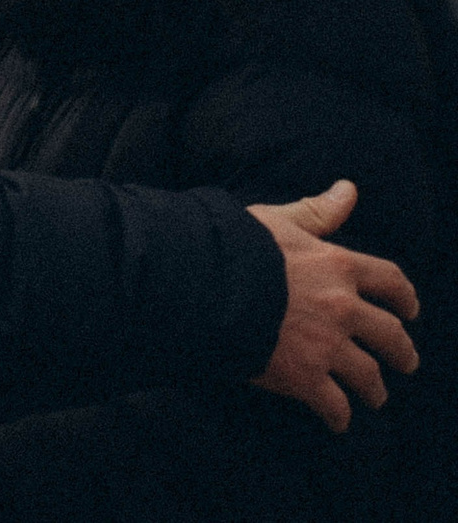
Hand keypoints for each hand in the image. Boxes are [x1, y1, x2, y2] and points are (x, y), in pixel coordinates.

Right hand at [248, 180, 420, 431]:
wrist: (202, 285)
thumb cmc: (232, 246)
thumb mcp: (276, 221)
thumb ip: (316, 212)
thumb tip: (350, 189)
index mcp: (337, 266)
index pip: (390, 281)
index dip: (405, 298)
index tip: (410, 310)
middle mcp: (342, 308)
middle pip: (391, 335)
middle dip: (402, 352)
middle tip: (405, 362)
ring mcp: (326, 345)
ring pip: (368, 376)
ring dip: (375, 390)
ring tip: (375, 397)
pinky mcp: (303, 377)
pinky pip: (334, 405)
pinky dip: (339, 417)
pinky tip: (337, 422)